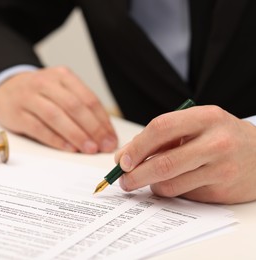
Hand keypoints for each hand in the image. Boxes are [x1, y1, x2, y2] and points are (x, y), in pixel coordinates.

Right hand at [0, 66, 117, 152]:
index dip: (102, 120)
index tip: (111, 137)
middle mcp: (45, 83)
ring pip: (56, 116)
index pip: (88, 98)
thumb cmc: (40, 92)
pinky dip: (55, 140)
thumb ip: (80, 106)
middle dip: (93, 128)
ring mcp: (28, 97)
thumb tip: (103, 132)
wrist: (6, 87)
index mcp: (62, 76)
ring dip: (76, 134)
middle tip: (104, 145)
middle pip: (74, 106)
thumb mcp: (60, 89)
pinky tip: (69, 148)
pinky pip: (38, 128)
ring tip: (89, 149)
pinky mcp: (16, 114)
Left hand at [115, 105, 255, 203]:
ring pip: (171, 184)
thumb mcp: (195, 125)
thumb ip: (160, 138)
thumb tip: (123, 157)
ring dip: (151, 185)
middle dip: (136, 175)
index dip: (137, 146)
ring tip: (149, 180)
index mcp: (205, 117)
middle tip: (124, 180)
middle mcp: (216, 142)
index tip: (123, 160)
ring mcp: (222, 169)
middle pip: (164, 163)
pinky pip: (184, 195)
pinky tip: (176, 182)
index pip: (161, 128)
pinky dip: (172, 191)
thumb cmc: (220, 136)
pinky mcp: (222, 191)